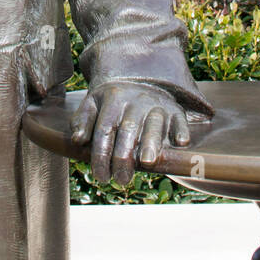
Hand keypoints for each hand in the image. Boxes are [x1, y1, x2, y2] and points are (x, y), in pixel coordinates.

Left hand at [70, 82, 190, 186]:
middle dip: (124, 157)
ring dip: (151, 143)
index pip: (104, 130)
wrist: (140, 78)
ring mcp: (157, 103)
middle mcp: (135, 100)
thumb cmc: (112, 101)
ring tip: (146, 163)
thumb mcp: (93, 103)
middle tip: (120, 180)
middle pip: (128, 130)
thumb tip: (78, 141)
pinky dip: (181, 130)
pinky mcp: (175, 109)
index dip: (101, 155)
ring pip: (154, 124)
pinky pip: (180, 119)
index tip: (100, 176)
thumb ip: (83, 121)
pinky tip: (180, 144)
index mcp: (113, 98)